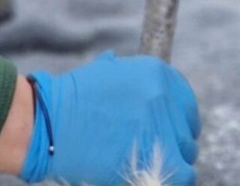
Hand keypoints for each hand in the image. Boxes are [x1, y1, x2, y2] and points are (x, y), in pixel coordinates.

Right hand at [21, 52, 199, 185]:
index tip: (169, 132)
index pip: (185, 101)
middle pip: (187, 127)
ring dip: (174, 161)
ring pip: (187, 150)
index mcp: (156, 72)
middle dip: (174, 141)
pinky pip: (183, 173)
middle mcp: (164, 95)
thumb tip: (116, 64)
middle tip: (158, 153)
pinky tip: (162, 179)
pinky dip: (176, 179)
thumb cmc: (70, 100)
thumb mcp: (102, 72)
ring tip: (155, 166)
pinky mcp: (156, 154)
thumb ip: (120, 71)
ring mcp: (162, 124)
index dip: (178, 119)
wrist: (52, 122)